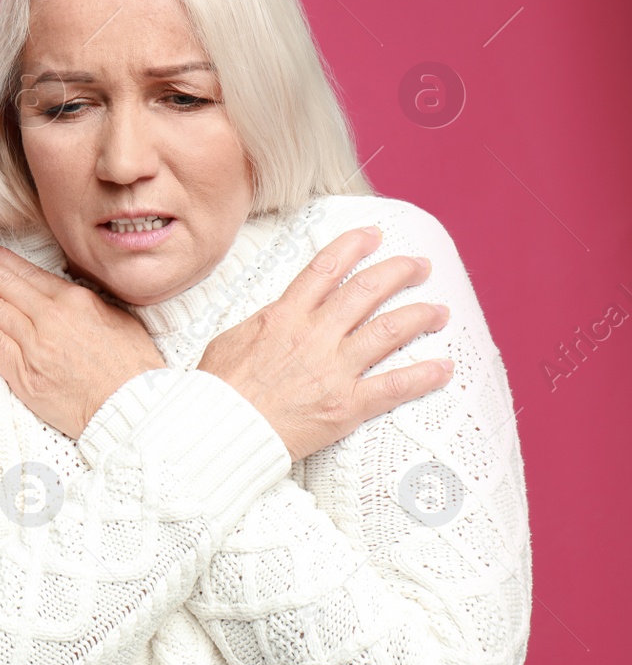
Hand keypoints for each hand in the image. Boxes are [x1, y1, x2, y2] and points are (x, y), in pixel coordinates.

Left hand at [0, 241, 164, 438]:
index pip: (25, 272)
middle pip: (1, 285)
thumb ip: (84, 302)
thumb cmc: (132, 366)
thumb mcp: (115, 318)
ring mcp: (34, 346)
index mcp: (74, 300)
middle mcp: (49, 318)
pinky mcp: (24, 375)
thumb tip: (61, 292)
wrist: (133, 407)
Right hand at [197, 225, 452, 462]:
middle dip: (399, 272)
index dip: (354, 246)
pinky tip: (444, 368)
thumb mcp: (232, 338)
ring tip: (438, 311)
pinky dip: (424, 376)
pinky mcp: (346, 406)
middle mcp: (313, 336)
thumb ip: (265, 322)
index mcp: (284, 316)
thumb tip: (281, 311)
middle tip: (419, 267)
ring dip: (419, 315)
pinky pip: (394, 386)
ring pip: (389, 330)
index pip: (326, 268)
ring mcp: (333, 370)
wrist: (221, 429)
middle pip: (367, 290)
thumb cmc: (220, 389)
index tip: (373, 235)